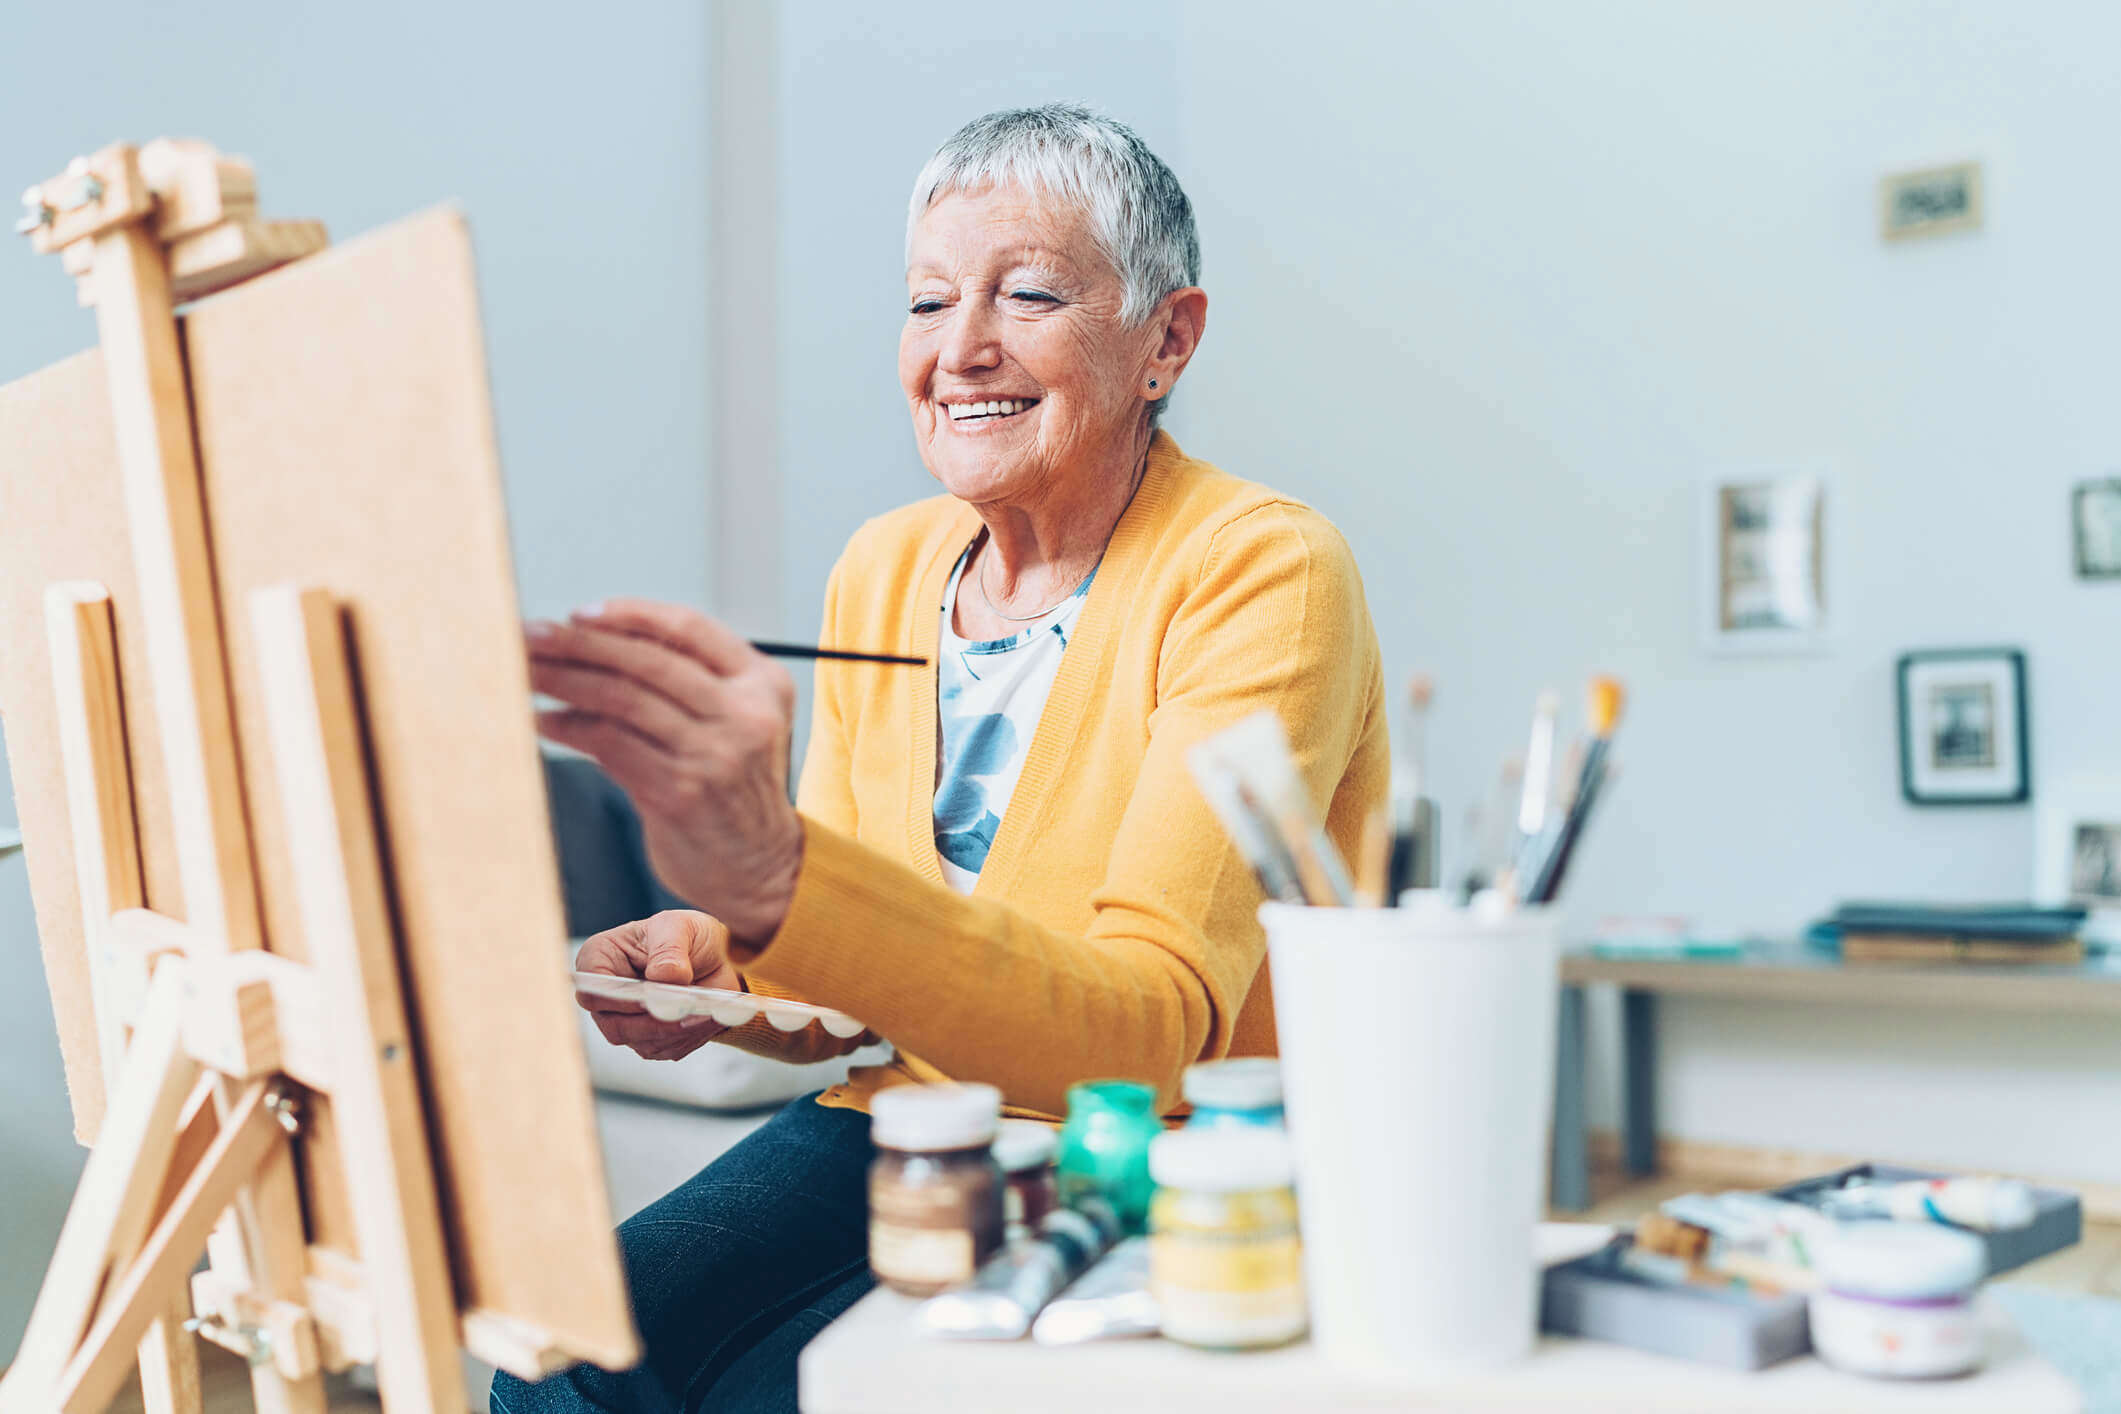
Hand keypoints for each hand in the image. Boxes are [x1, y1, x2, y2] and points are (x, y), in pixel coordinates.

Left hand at [527, 600, 803, 940]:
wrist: (758, 866)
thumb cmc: (730, 786)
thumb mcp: (732, 722)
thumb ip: (684, 683)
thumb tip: (588, 641)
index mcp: (763, 683)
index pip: (689, 628)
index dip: (630, 615)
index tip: (578, 614)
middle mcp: (746, 714)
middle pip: (648, 660)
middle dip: (581, 643)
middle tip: (530, 635)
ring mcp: (715, 754)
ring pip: (623, 699)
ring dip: (564, 681)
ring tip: (525, 672)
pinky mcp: (681, 792)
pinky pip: (611, 745)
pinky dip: (571, 728)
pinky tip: (545, 721)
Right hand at [574, 910, 742, 1059]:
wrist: (715, 955)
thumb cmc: (687, 934)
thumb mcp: (679, 927)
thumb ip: (669, 948)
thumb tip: (663, 976)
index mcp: (600, 959)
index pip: (591, 989)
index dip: (617, 999)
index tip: (648, 997)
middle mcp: (608, 996)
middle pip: (616, 1026)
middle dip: (655, 1022)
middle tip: (686, 1010)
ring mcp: (627, 1022)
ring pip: (644, 1042)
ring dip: (678, 1031)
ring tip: (708, 1011)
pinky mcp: (652, 1040)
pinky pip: (668, 1049)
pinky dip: (691, 1037)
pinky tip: (709, 1018)